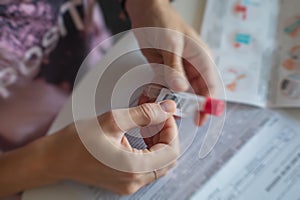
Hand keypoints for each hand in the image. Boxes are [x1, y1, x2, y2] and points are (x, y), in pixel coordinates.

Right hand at [0, 100, 178, 196]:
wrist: (55, 158)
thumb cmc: (77, 141)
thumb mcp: (113, 120)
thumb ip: (144, 113)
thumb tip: (167, 108)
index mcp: (133, 168)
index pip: (171, 152)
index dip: (172, 130)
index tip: (164, 115)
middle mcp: (134, 181)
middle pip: (167, 159)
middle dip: (166, 135)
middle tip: (156, 117)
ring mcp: (129, 184)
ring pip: (158, 163)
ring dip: (158, 142)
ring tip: (146, 124)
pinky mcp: (124, 182)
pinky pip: (146, 168)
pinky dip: (148, 150)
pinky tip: (139, 136)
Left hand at [126, 0, 219, 125]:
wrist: (145, 11)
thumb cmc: (163, 20)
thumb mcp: (170, 43)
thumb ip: (174, 67)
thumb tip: (181, 89)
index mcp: (202, 58)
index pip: (212, 86)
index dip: (209, 104)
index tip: (200, 119)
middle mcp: (193, 67)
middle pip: (197, 93)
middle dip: (190, 107)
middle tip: (179, 117)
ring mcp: (179, 70)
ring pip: (182, 93)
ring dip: (175, 102)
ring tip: (166, 110)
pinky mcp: (167, 71)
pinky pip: (167, 88)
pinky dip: (163, 94)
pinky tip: (157, 99)